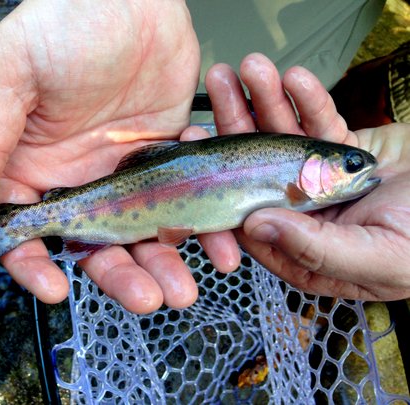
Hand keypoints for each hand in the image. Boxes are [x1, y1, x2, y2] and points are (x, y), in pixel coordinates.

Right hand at [0, 0, 209, 311]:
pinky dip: (205, 225)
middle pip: (96, 244)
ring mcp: (128, 174)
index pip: (27, 231)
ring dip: (164, 263)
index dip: (34, 264)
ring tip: (186, 289)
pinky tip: (221, 243)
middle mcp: (81, 179)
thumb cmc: (63, 22)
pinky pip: (187, 201)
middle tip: (149, 300)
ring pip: (144, 233)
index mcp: (34, 166)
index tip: (54, 289)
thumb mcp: (11, 71)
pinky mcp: (168, 160)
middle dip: (121, 276)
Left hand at [203, 53, 409, 300]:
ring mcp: (317, 180)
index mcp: (301, 249)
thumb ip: (313, 247)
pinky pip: (319, 122)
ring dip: (266, 101)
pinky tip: (292, 77)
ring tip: (250, 67)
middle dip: (237, 125)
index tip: (196, 147)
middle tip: (218, 86)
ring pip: (283, 138)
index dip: (218, 184)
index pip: (247, 219)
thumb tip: (253, 227)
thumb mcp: (378, 257)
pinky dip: (307, 99)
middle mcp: (302, 213)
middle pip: (256, 169)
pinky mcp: (339, 152)